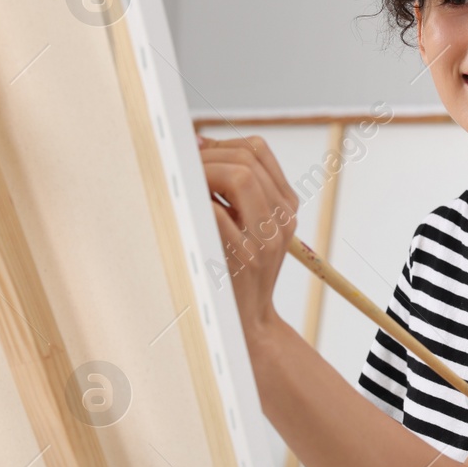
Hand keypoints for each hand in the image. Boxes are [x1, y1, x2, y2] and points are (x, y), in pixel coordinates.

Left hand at [198, 133, 299, 345]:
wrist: (245, 324)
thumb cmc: (234, 272)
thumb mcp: (247, 228)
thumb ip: (232, 190)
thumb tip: (198, 142)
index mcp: (285, 208)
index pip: (258, 150)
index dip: (221, 143)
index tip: (196, 156)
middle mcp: (282, 219)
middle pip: (247, 159)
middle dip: (207, 157)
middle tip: (181, 172)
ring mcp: (266, 238)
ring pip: (239, 176)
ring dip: (202, 174)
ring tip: (186, 190)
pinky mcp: (244, 257)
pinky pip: (218, 212)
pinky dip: (197, 203)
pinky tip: (185, 211)